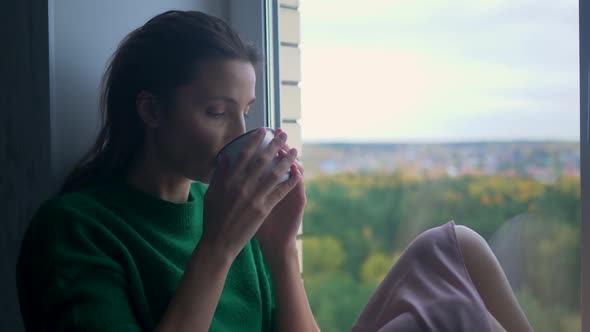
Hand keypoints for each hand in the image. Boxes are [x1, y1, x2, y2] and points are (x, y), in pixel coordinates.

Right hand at [201, 128, 301, 261]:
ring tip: (294, 150)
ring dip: (286, 161)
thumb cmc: (213, 218)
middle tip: (283, 135)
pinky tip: (297, 173)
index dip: (255, 141)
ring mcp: (254, 198)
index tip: (263, 131)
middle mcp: (242, 187)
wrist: (219, 242)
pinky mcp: (263, 210)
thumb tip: (225, 157)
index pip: (244, 155)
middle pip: (262, 161)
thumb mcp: (211, 194)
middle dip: (274, 145)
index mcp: (228, 181)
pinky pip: (279, 192)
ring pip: (274, 174)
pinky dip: (289, 181)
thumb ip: (219, 175)